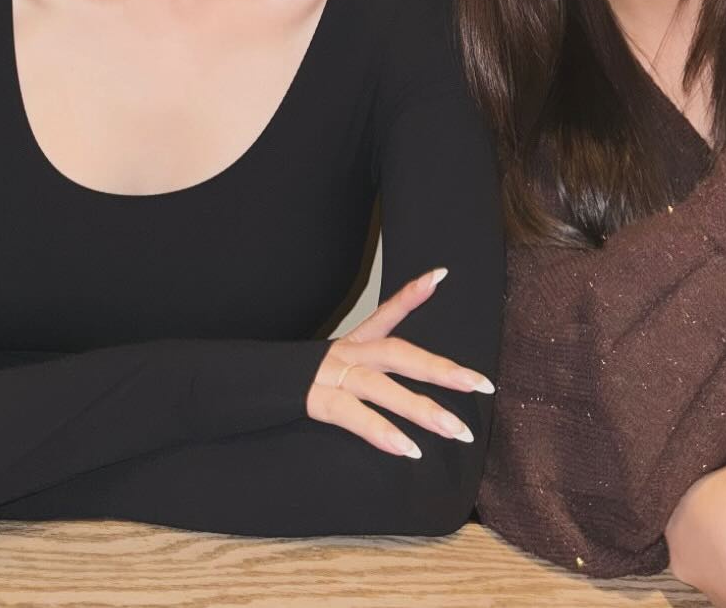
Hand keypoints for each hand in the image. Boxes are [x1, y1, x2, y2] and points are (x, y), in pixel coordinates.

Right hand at [305, 267, 493, 458]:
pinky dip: (384, 433)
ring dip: (424, 411)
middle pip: (401, 354)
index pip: (387, 311)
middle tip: (482, 385)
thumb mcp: (331, 366)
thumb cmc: (294, 383)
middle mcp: (346, 352)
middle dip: (444, 370)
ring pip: (386, 389)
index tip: (441, 274)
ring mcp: (332, 375)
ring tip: (457, 431)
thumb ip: (364, 373)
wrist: (242, 386)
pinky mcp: (318, 400)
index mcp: (351, 342)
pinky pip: (357, 417)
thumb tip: (399, 392)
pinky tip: (410, 451)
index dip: (413, 293)